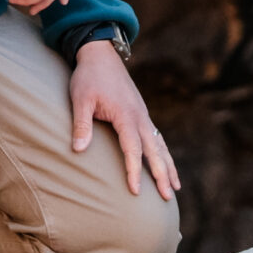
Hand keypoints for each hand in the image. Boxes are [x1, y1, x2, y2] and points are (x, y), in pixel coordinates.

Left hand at [70, 41, 178, 199]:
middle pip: (155, 150)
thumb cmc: (88, 77)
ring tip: (174, 188)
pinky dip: (164, 154)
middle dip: (162, 174)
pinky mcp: (142, 114)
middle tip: (167, 197)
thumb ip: (81, 124)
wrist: (101, 55)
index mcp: (126, 114)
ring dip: (168, 167)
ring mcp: (143, 115)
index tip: (135, 190)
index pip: (133, 148)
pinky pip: (157, 138)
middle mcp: (140, 117)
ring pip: (160, 145)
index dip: (134, 170)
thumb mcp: (81, 99)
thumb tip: (78, 150)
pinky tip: (167, 165)